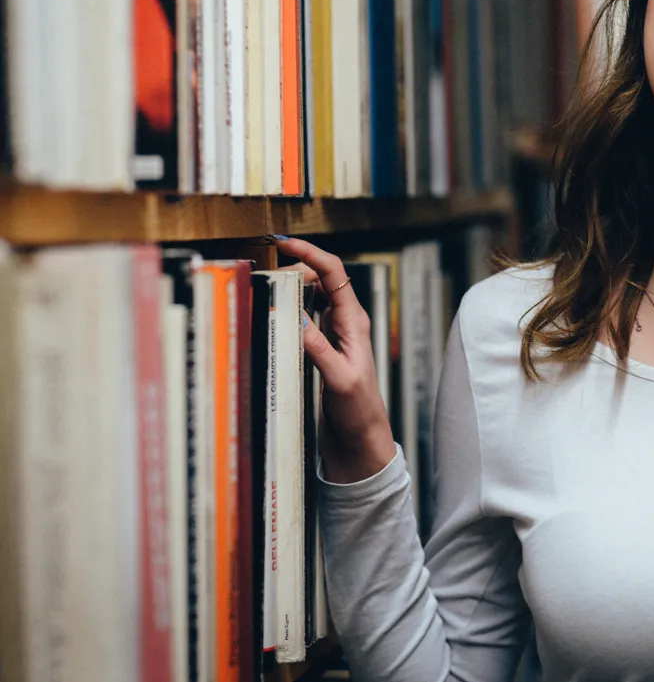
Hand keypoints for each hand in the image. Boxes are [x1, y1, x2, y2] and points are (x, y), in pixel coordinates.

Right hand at [273, 236, 396, 482]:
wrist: (361, 438)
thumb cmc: (358, 410)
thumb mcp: (338, 378)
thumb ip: (318, 347)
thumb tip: (295, 317)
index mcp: (355, 321)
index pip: (334, 274)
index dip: (311, 254)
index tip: (283, 243)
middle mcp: (345, 321)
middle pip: (320, 279)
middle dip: (294, 269)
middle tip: (265, 276)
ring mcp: (333, 332)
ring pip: (310, 296)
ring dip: (289, 289)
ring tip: (265, 291)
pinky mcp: (322, 346)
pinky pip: (303, 316)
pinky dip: (287, 309)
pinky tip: (271, 316)